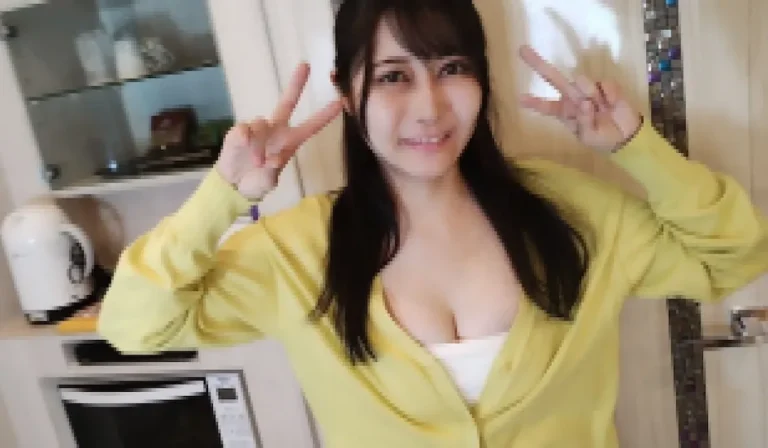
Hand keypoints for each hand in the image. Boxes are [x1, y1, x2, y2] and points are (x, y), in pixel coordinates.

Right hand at [216, 63, 342, 198]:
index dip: (324, 116)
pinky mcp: (239, 131)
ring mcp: (258, 129)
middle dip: (296, 84)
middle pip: (287, 102)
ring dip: (259, 146)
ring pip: (261, 124)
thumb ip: (271, 173)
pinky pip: (244, 129)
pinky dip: (245, 139)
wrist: (233, 185)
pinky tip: (244, 147)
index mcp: (290, 141)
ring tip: (257, 163)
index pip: (311, 126)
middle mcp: (276, 130)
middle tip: (306, 65)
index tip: (340, 102)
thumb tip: (273, 159)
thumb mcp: (268, 182)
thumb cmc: (257, 182)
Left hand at [517, 45, 641, 152]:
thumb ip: (584, 122)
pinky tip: (613, 103)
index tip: (520, 99)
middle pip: (554, 79)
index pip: (547, 107)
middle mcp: (572, 98)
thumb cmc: (601, 138)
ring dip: (591, 95)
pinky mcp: (605, 85)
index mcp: (564, 113)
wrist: (625, 135)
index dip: (534, 102)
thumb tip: (585, 103)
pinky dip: (610, 95)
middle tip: (522, 50)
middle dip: (538, 65)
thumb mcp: (589, 138)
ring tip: (602, 108)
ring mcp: (588, 89)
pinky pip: (604, 84)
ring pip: (582, 81)